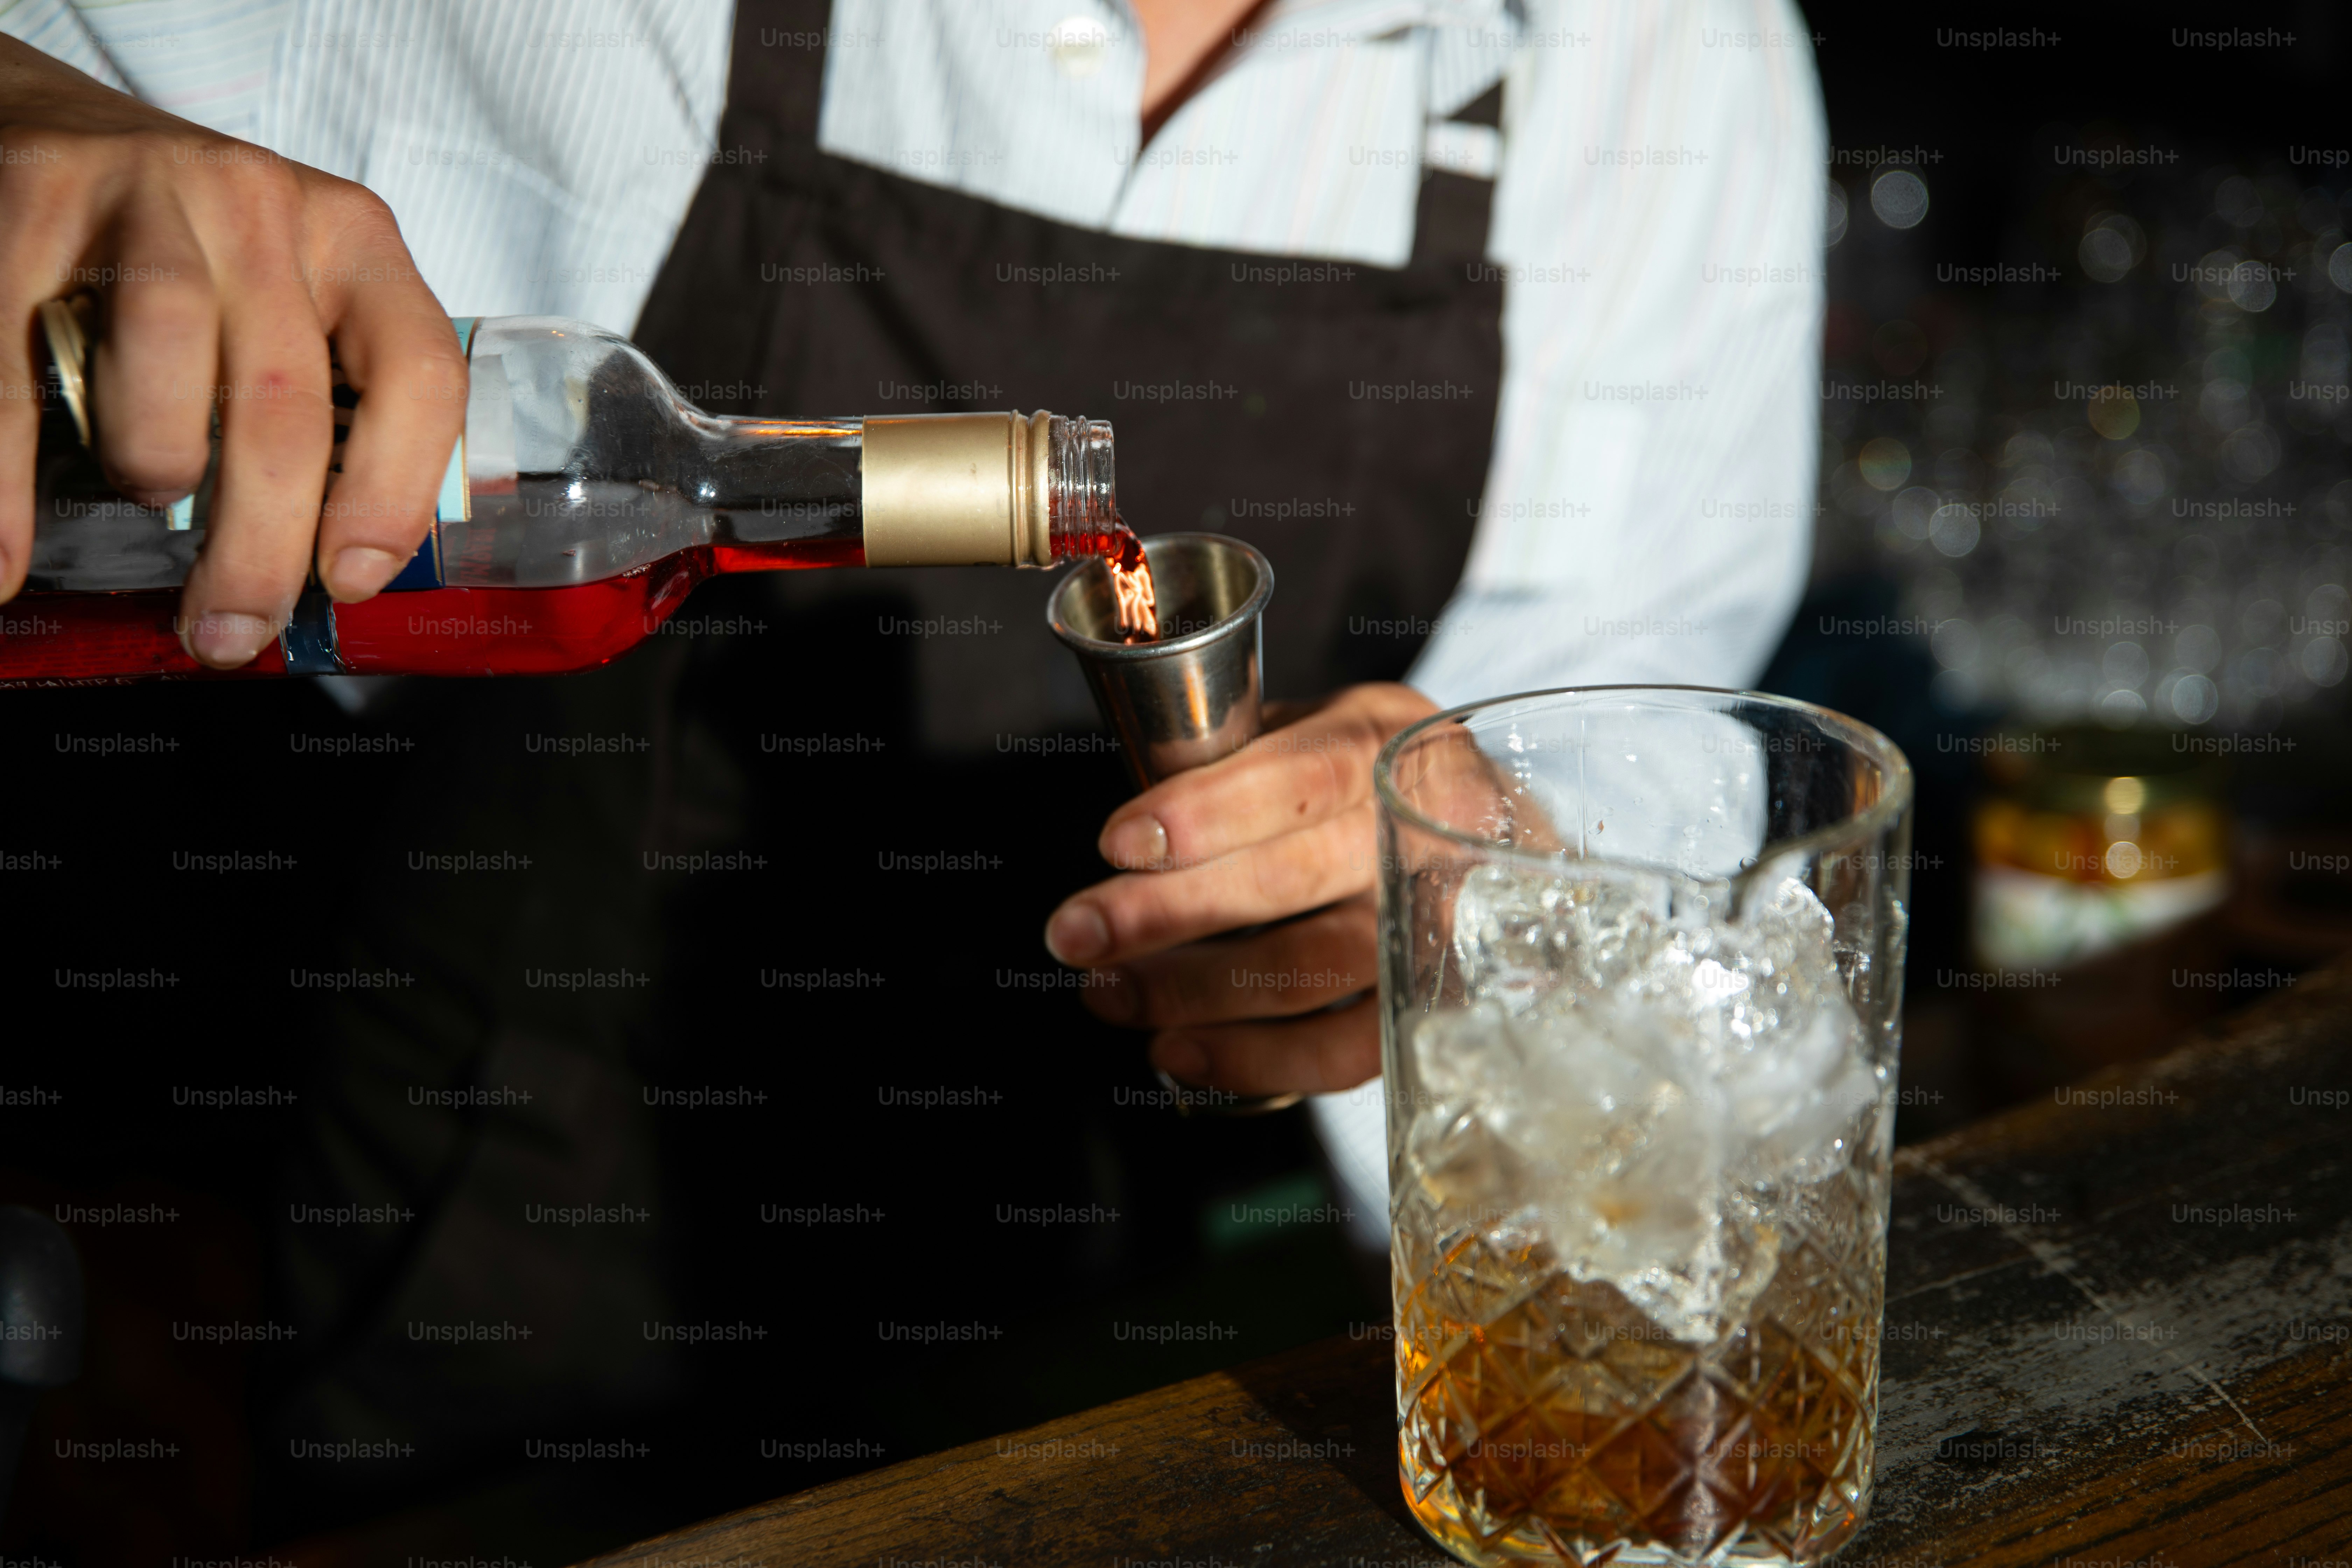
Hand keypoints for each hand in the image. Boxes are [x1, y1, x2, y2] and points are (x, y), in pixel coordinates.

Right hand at [0, 36, 464, 664]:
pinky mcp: (28, 200)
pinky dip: (8, 475)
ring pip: (169, 347)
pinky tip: (5, 556)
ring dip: (159, 462)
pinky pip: (16, 358)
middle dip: (259, 542)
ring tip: (148, 505)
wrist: (46, 121)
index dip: (394, 493)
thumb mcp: (287, 300)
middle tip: (230, 629)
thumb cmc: (191, 250)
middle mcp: (260, 208)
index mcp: (353, 242)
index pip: (417, 376)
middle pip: (284, 397)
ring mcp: (143, 194)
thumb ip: (320, 406)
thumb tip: (320, 571)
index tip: (352, 580)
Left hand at [1044, 682, 1437, 1097]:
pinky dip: (1254, 1059)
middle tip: (1077, 934)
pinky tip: (1177, 1051)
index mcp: (1388, 743)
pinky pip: (1346, 1050)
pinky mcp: (1432, 1005)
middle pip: (1295, 879)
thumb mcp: (1306, 732)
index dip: (1207, 813)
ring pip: (1312, 970)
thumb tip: (1131, 838)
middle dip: (1170, 912)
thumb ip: (1234, 763)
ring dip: (1194, 990)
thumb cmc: (1359, 780)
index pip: (1302, 777)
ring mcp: (1439, 926)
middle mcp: (1426, 832)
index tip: (1119, 845)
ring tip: (1107, 993)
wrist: (1483, 832)